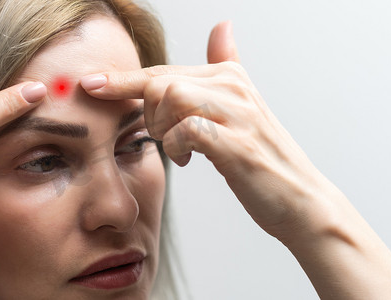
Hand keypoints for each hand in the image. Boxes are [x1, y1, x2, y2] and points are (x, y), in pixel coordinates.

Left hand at [80, 21, 333, 239]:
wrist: (299, 198)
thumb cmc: (261, 156)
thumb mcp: (243, 105)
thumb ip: (228, 64)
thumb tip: (222, 26)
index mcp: (229, 76)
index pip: (163, 70)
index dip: (124, 80)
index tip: (91, 85)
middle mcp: (234, 87)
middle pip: (160, 81)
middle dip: (147, 113)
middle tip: (164, 138)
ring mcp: (238, 113)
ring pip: (171, 97)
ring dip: (162, 128)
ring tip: (178, 149)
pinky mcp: (236, 143)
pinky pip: (186, 130)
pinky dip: (177, 146)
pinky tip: (188, 159)